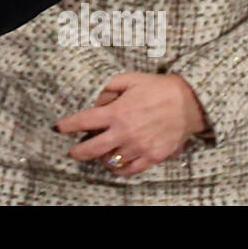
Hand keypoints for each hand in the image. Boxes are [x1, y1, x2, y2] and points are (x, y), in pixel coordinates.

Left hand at [54, 73, 206, 176]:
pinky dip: (120, 168)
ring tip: (97, 153)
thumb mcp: (129, 79)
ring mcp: (139, 147)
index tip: (57, 128)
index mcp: (118, 112)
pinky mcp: (152, 156)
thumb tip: (93, 98)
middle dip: (77, 152)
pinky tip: (115, 162)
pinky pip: (130, 169)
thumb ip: (108, 87)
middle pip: (92, 149)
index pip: (83, 121)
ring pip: (111, 161)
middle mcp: (126, 132)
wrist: (189, 102)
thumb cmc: (157, 88)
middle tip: (72, 151)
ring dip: (100, 158)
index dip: (67, 126)